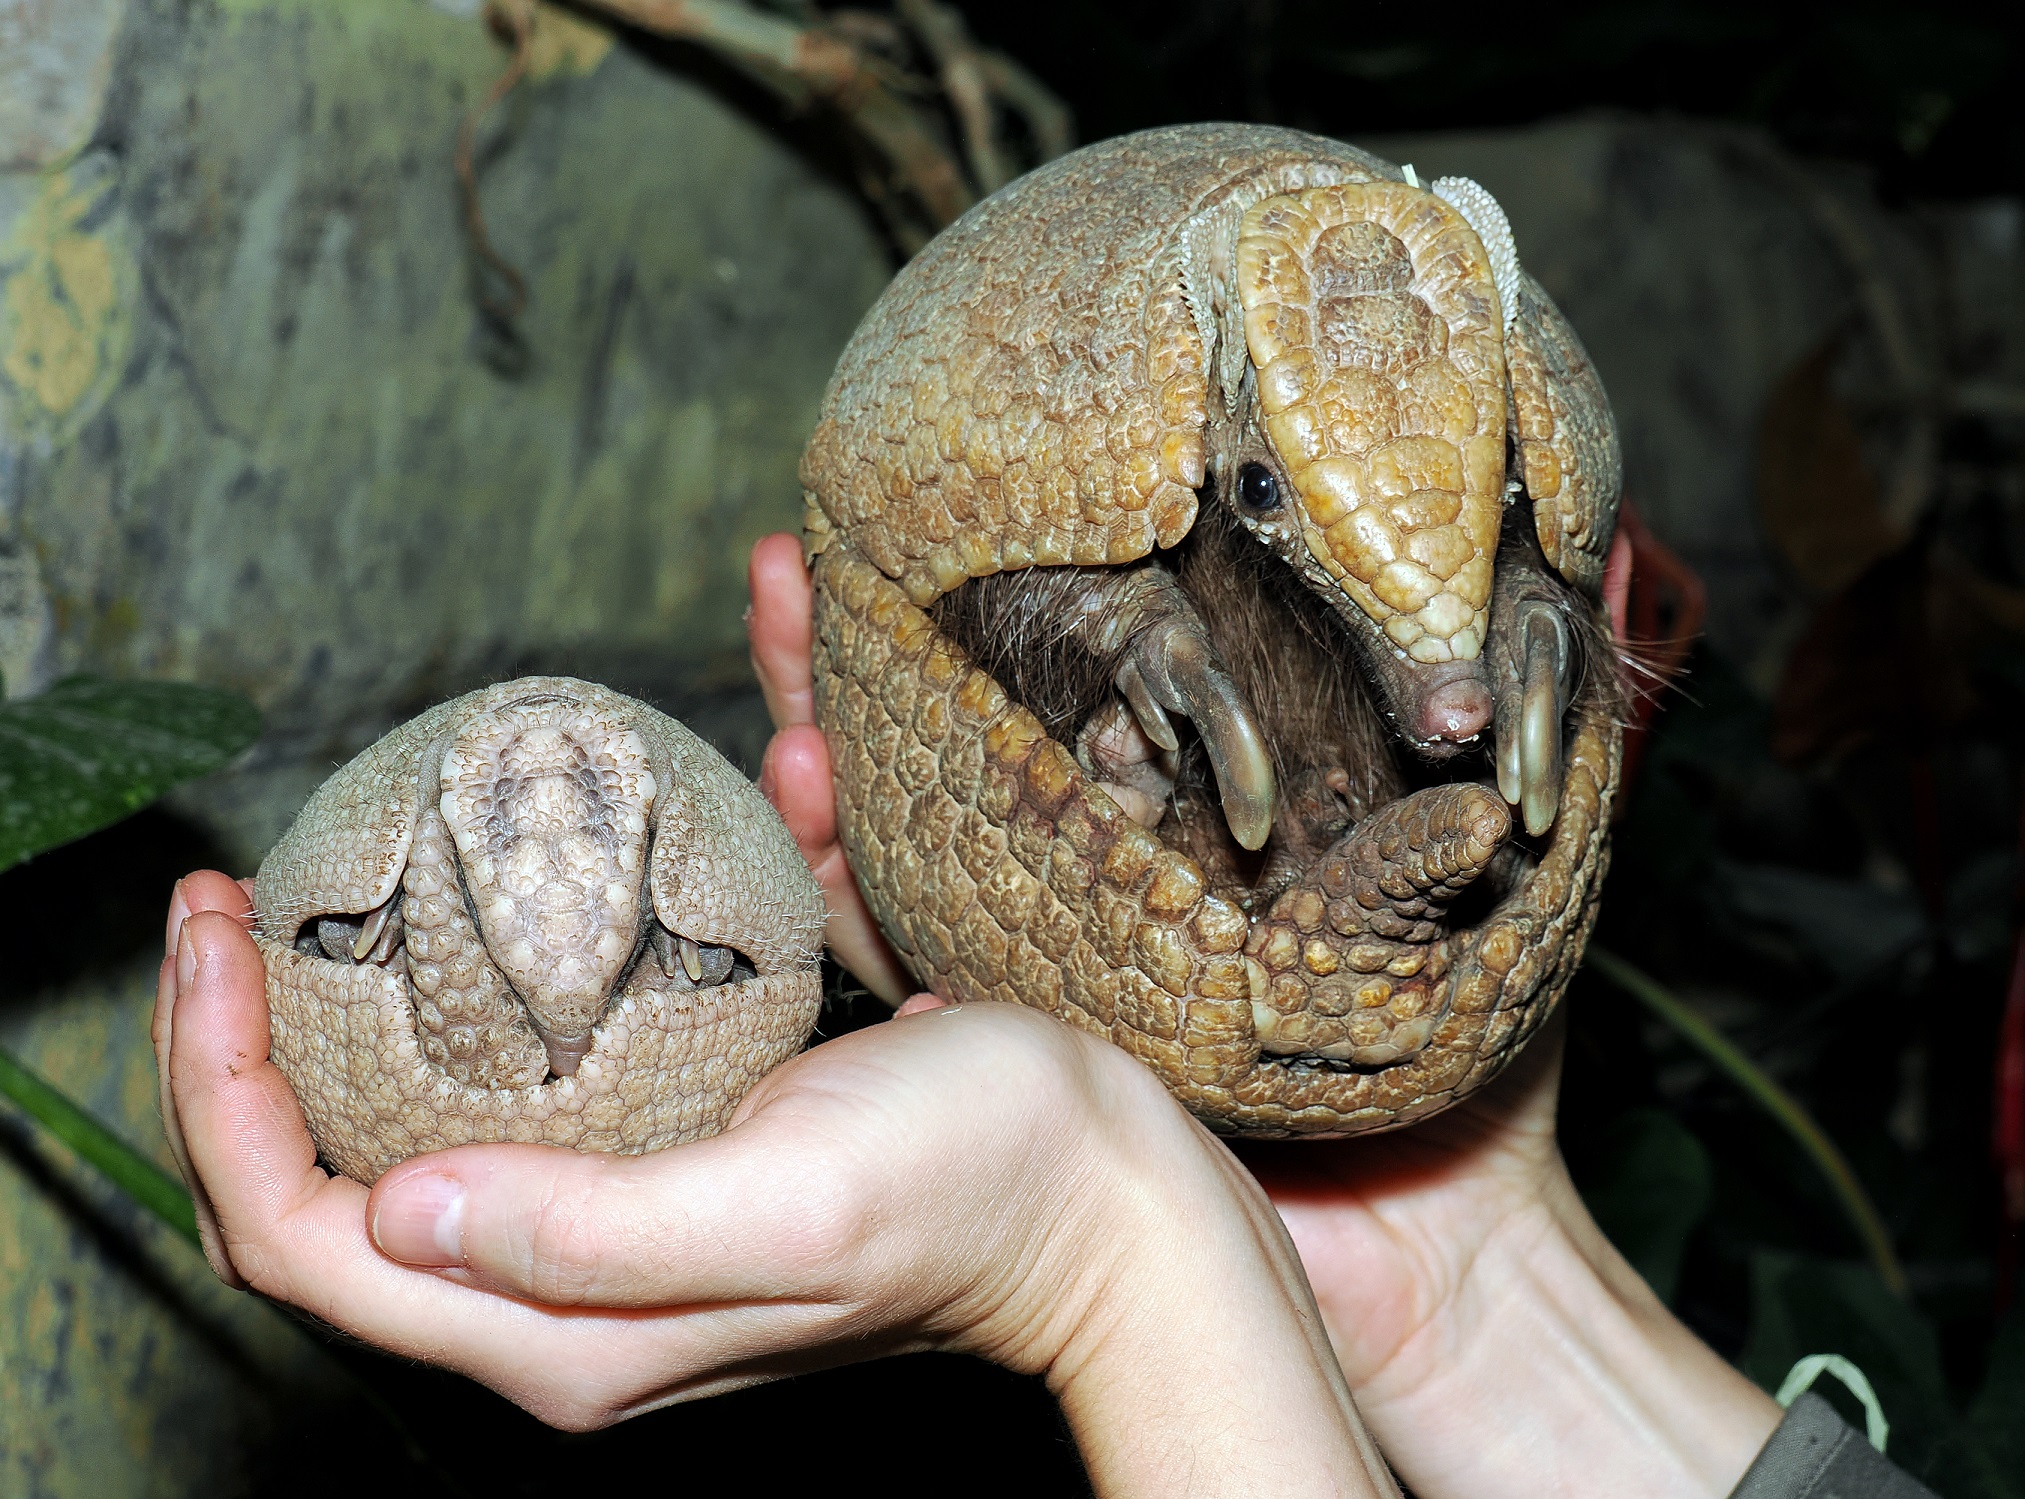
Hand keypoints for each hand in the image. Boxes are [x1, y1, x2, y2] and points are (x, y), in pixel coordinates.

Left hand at [157, 872, 1396, 1495]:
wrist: (1113, 1191)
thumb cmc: (977, 1187)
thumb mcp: (788, 1207)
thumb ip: (591, 1236)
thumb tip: (394, 1209)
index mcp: (566, 1323)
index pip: (306, 1235)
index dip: (221, 1092)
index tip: (221, 931)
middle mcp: (573, 1278)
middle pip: (337, 1173)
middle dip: (254, 1038)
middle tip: (239, 893)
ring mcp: (625, 1206)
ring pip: (428, 1105)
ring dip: (361, 989)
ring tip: (339, 860)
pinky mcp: (686, 1134)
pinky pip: (563, 1037)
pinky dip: (535, 939)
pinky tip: (559, 834)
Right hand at [750, 529, 1780, 1496]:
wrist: (1436, 1256)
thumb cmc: (1474, 1069)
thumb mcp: (1495, 877)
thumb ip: (1518, 735)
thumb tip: (1599, 553)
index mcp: (1184, 828)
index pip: (1064, 697)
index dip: (991, 612)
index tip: (926, 520)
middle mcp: (1093, 880)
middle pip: (945, 749)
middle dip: (856, 656)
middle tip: (787, 565)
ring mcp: (1038, 962)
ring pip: (893, 838)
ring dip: (823, 748)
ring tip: (780, 660)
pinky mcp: (1012, 1046)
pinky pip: (902, 952)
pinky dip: (843, 876)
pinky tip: (804, 795)